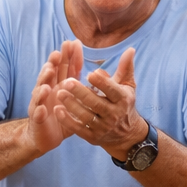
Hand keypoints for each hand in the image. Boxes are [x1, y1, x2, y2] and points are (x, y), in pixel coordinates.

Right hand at [26, 41, 82, 154]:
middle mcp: (49, 90)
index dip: (70, 56)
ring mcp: (40, 103)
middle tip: (59, 52)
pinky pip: (37, 113)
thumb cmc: (63, 116)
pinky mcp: (37, 118)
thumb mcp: (77, 101)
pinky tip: (42, 106)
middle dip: (54, 62)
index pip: (66, 68)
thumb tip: (102, 72)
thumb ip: (88, 86)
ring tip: (49, 71)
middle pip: (51, 73)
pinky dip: (38, 108)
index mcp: (60, 85)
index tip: (74, 43)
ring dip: (44, 79)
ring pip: (41, 89)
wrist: (46, 136)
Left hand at [54, 46, 145, 160]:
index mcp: (123, 99)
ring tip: (59, 93)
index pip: (112, 90)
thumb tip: (130, 49)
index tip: (90, 73)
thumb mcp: (127, 86)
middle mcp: (114, 114)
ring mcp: (103, 127)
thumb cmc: (124, 104)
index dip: (102, 82)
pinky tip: (57, 110)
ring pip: (85, 116)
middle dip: (81, 93)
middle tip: (67, 81)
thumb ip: (125, 68)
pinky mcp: (93, 137)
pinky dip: (67, 120)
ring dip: (71, 105)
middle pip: (96, 103)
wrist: (126, 135)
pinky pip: (78, 129)